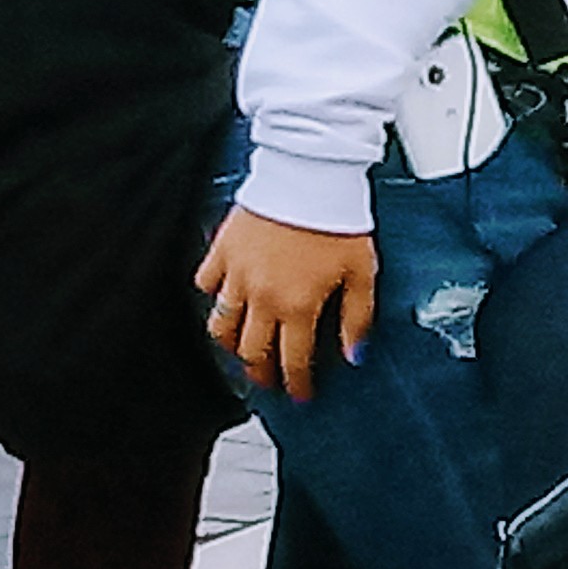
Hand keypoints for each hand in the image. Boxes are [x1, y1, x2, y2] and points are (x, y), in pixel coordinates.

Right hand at [197, 205, 377, 401]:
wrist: (309, 174)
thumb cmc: (338, 219)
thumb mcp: (362, 272)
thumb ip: (357, 317)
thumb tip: (355, 353)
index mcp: (298, 306)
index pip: (292, 361)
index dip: (297, 384)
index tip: (300, 394)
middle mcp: (262, 297)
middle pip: (251, 352)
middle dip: (260, 373)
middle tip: (268, 381)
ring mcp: (236, 275)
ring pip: (221, 326)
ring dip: (231, 344)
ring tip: (241, 350)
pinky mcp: (222, 249)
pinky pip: (206, 283)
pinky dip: (212, 296)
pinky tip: (223, 299)